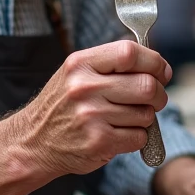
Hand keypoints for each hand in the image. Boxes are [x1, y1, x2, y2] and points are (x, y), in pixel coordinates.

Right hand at [14, 40, 171, 177]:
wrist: (32, 142)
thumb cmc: (63, 105)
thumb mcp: (76, 73)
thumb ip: (111, 64)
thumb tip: (158, 65)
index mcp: (80, 64)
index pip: (130, 52)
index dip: (155, 62)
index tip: (162, 72)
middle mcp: (85, 87)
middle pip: (146, 85)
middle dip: (158, 94)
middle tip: (153, 99)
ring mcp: (91, 116)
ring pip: (146, 114)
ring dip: (144, 118)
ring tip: (125, 118)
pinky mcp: (99, 142)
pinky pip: (139, 136)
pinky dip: (137, 137)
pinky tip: (119, 134)